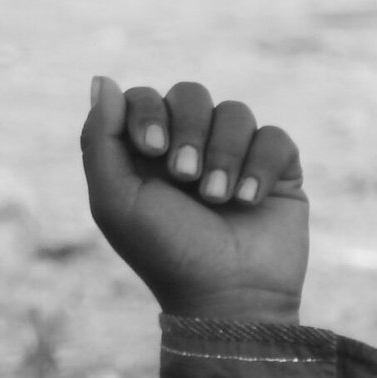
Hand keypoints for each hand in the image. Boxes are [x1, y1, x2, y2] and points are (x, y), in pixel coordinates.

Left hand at [80, 75, 308, 322]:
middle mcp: (191, 148)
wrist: (227, 296)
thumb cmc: (165, 252)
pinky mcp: (277, 171)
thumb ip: (99, 140)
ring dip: (225, 154)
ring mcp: (236, 157)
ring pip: (235, 112)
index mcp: (147, 154)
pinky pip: (274, 137)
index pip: (144, 97)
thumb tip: (103, 81)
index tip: (152, 150)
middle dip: (189, 131)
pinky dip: (260, 165)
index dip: (149, 111)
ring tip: (220, 199)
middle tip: (186, 176)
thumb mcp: (115, 201)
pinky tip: (249, 201)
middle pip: (190, 93)